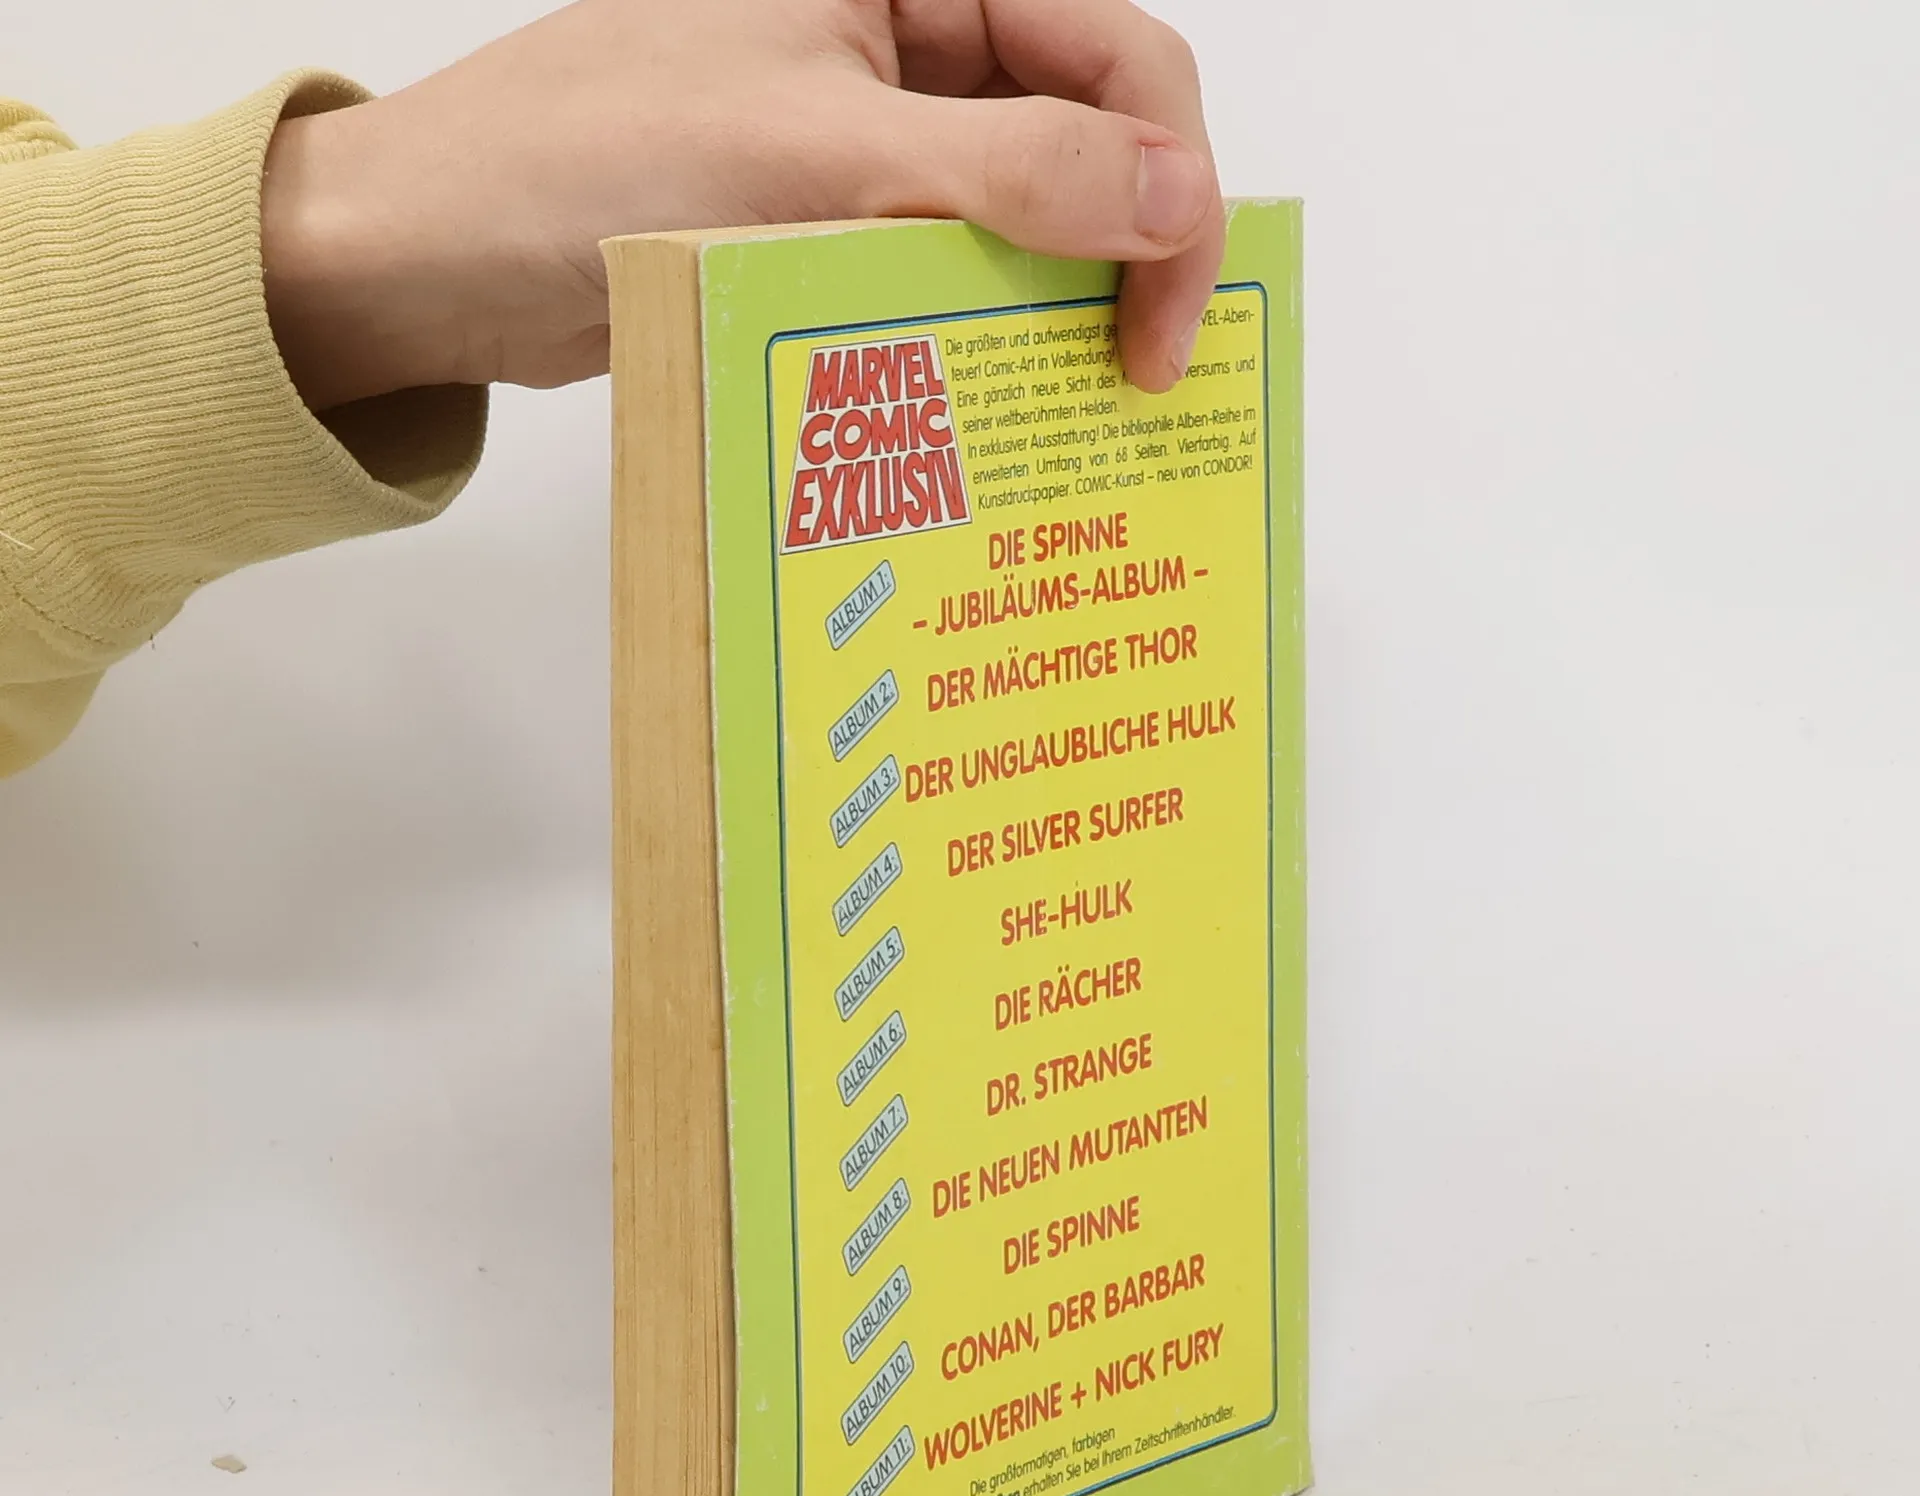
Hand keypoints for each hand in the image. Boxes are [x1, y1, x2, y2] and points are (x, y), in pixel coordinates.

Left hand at [260, 0, 1222, 410]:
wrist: (433, 255)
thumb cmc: (583, 161)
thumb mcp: (817, 154)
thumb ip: (1008, 168)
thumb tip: (1174, 197)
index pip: (1113, 54)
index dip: (1170, 182)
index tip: (1166, 322)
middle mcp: (902, 34)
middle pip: (1086, 131)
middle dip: (1128, 246)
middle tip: (1134, 379)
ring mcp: (868, 130)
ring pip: (1027, 209)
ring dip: (1060, 300)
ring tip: (1073, 406)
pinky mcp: (832, 217)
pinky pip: (950, 264)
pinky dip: (983, 328)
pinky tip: (994, 398)